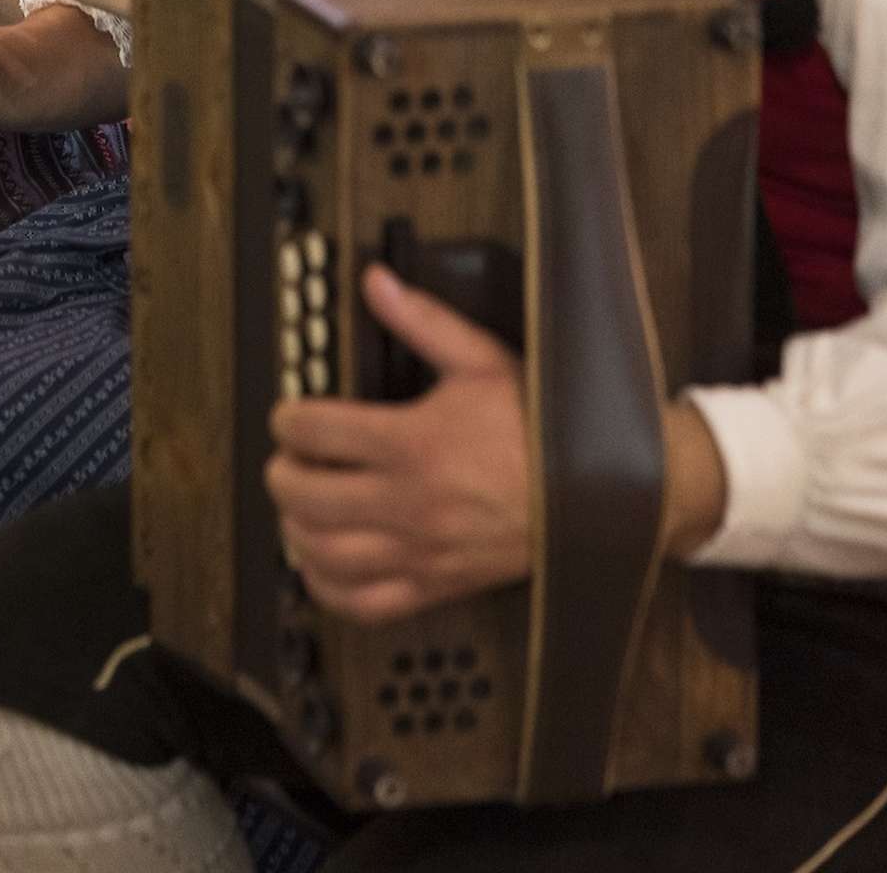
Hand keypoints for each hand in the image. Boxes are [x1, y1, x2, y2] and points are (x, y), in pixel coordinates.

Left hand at [265, 264, 529, 624]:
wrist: (604, 492)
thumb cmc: (547, 432)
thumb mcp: (483, 361)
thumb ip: (423, 321)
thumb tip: (377, 284)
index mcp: (416, 444)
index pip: (315, 430)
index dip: (289, 417)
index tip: (291, 415)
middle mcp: (411, 502)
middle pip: (306, 494)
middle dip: (282, 472)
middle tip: (287, 459)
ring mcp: (422, 549)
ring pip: (325, 551)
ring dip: (295, 528)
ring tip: (299, 506)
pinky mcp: (438, 583)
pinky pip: (365, 603)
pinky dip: (328, 588)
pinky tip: (320, 564)